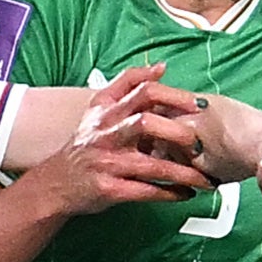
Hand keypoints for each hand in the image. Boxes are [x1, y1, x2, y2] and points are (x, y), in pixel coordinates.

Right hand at [52, 64, 213, 212]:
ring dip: (183, 173)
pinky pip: (145, 191)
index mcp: (108, 111)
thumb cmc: (85, 145)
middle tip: (201, 142)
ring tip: (205, 178)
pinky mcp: (109, 190)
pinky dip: (169, 193)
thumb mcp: (99, 108)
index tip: (198, 104)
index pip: (142, 91)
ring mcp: (108, 163)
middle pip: (146, 122)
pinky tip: (185, 193)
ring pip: (152, 165)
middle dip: (178, 132)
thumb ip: (128, 84)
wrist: (56, 182)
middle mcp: (107, 134)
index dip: (173, 96)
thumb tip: (161, 68)